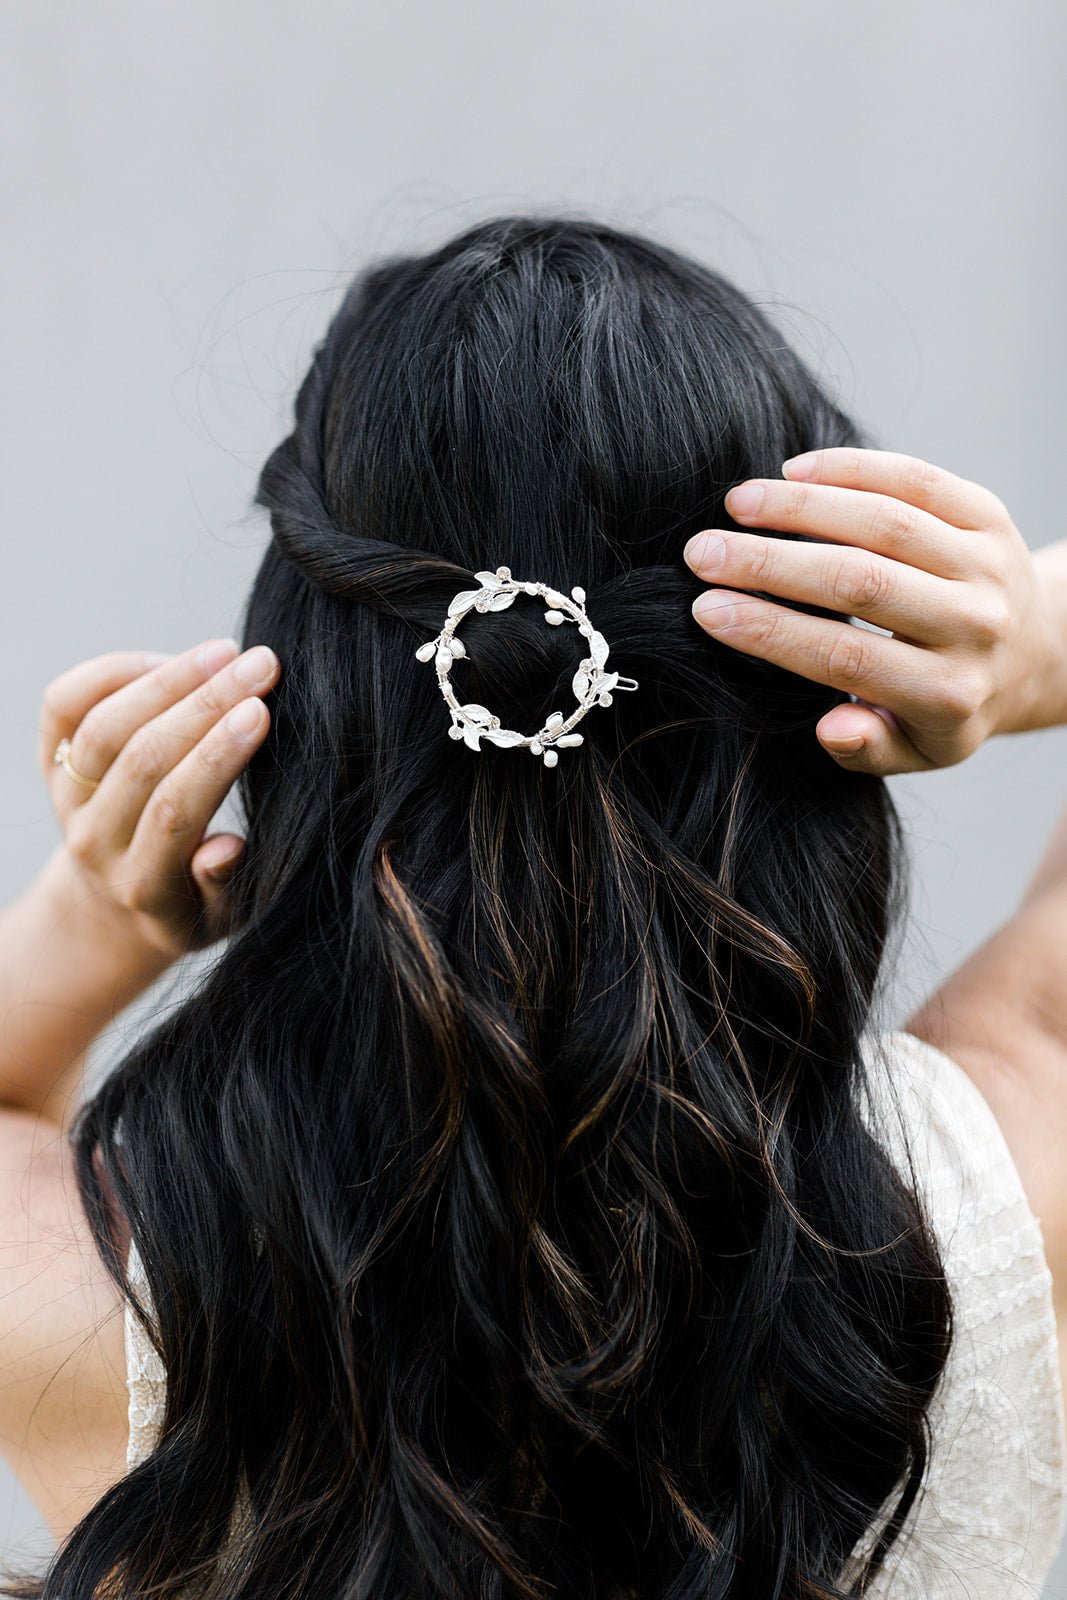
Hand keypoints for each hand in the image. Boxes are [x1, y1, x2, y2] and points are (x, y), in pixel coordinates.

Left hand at [38, 637, 279, 960]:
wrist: (116, 908)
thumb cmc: (190, 905)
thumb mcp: (221, 918)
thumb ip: (224, 888)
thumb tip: (225, 847)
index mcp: (142, 884)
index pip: (175, 810)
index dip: (217, 756)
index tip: (262, 711)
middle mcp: (94, 840)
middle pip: (142, 758)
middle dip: (206, 703)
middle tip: (261, 664)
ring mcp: (66, 799)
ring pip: (104, 725)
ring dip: (167, 679)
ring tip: (224, 652)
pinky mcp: (51, 762)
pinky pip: (64, 704)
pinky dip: (110, 671)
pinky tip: (167, 659)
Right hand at [684, 448, 1054, 774]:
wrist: (1031, 652)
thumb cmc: (947, 704)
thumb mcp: (916, 750)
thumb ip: (869, 748)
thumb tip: (830, 729)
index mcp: (947, 693)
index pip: (843, 657)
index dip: (769, 631)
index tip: (705, 609)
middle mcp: (974, 626)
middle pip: (859, 582)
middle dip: (768, 564)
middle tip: (700, 552)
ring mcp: (986, 564)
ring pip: (884, 522)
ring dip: (799, 507)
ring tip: (735, 504)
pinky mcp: (991, 515)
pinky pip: (917, 479)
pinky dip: (852, 468)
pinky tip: (794, 472)